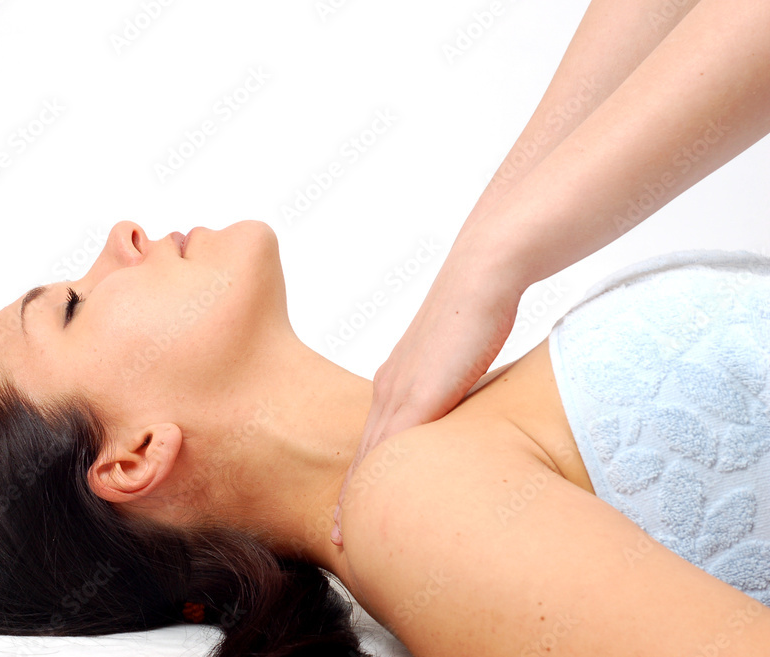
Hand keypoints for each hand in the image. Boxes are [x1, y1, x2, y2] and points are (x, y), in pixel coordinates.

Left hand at [331, 262, 521, 544]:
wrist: (481, 277)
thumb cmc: (476, 312)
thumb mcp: (459, 364)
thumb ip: (454, 393)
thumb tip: (464, 417)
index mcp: (397, 383)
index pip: (373, 442)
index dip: (360, 480)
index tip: (351, 511)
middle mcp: (389, 390)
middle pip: (362, 456)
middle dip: (349, 500)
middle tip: (336, 540)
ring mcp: (399, 392)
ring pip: (369, 459)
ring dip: (356, 500)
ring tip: (345, 538)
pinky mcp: (419, 395)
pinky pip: (391, 448)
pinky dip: (381, 483)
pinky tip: (379, 512)